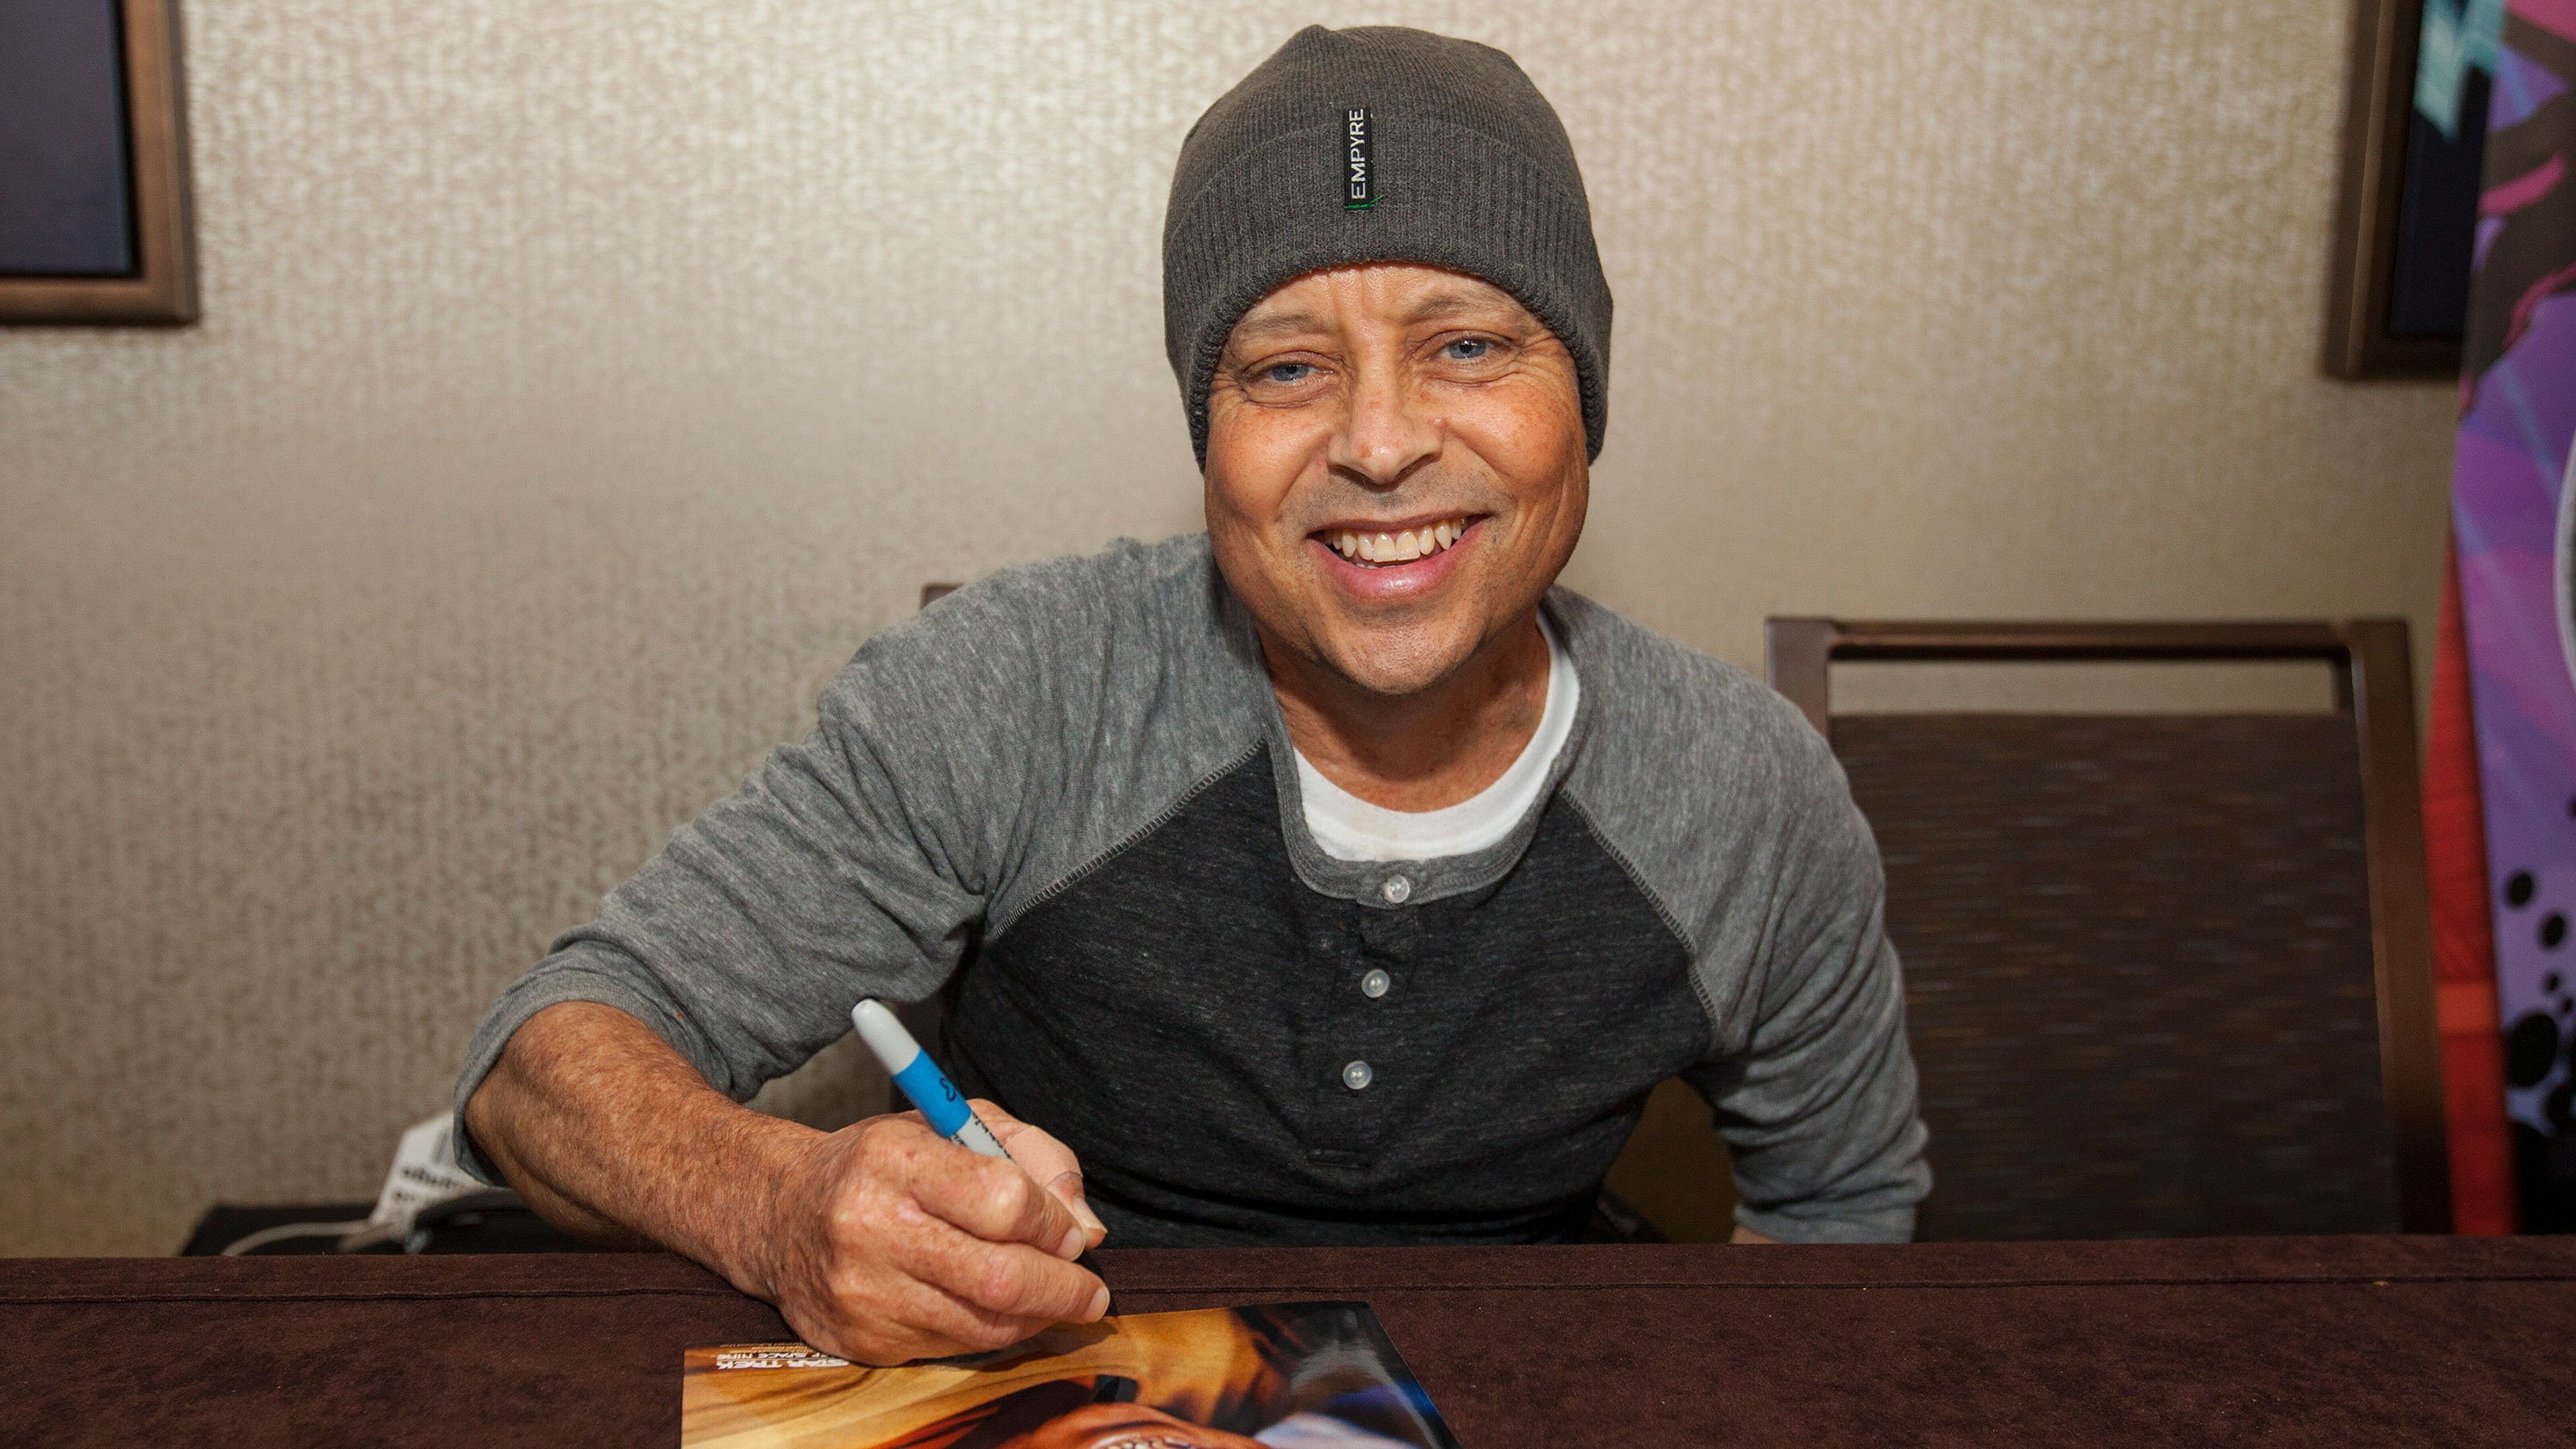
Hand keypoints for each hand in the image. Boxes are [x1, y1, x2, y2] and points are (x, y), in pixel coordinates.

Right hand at [753, 1098, 1110, 1364]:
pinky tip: (1000, 1311)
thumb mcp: (953, 1123)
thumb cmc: (882, 1164)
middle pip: (1000, 1276)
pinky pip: (955, 1347)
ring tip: (1053, 1300)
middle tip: (1089, 1290)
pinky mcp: (861, 1339)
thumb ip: (1031, 1155)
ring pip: (984, 1324)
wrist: (780, 1213)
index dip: (1054, 1222)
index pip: (1004, 1200)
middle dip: (1063, 1288)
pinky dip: (992, 1332)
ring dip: (1036, 1317)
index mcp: (895, 1158)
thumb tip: (1085, 1225)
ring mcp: (862, 1292)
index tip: (1073, 1231)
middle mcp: (871, 1227)